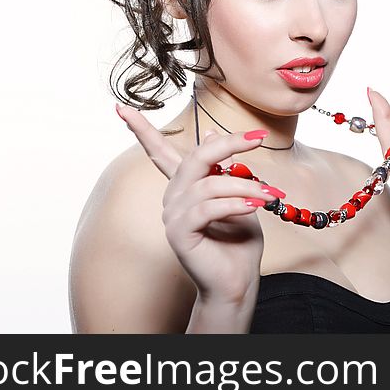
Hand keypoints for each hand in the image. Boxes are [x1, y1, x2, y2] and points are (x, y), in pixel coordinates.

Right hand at [114, 106, 283, 304]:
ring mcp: (173, 215)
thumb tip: (213, 134)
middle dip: (229, 144)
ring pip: (209, 184)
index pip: (159, 152)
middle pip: (196, 158)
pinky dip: (234, 204)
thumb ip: (225, 168)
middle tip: (258, 140)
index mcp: (185, 186)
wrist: (238, 281)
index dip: (142, 129)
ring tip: (267, 196)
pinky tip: (252, 207)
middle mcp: (174, 197)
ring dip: (244, 186)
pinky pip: (206, 208)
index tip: (122, 108)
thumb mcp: (239, 196)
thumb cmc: (239, 241)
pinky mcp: (179, 233)